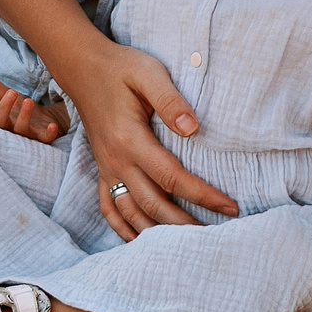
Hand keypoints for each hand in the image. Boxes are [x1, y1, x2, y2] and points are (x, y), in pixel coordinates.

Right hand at [0, 72, 65, 142]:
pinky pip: (45, 139)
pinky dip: (48, 134)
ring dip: (24, 116)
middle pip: (1, 123)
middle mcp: (9, 130)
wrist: (45, 121)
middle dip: (4, 108)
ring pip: (22, 130)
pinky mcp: (42, 138)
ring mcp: (26, 136)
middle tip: (12, 92)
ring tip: (28, 101)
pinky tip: (52, 126)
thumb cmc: (20, 110)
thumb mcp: (7, 96)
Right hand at [66, 40, 239, 240]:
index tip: (230, 207)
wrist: (82, 67)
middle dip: (186, 225)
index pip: (173, 178)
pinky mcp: (101, 169)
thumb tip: (193, 128)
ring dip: (158, 232)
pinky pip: (109, 208)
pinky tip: (141, 241)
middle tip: (217, 235)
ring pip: (132, 213)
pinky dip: (123, 228)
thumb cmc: (120, 68)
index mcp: (130, 140)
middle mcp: (116, 161)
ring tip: (187, 244)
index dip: (203, 196)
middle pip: (154, 205)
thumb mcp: (148, 73)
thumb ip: (170, 100)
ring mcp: (106, 168)